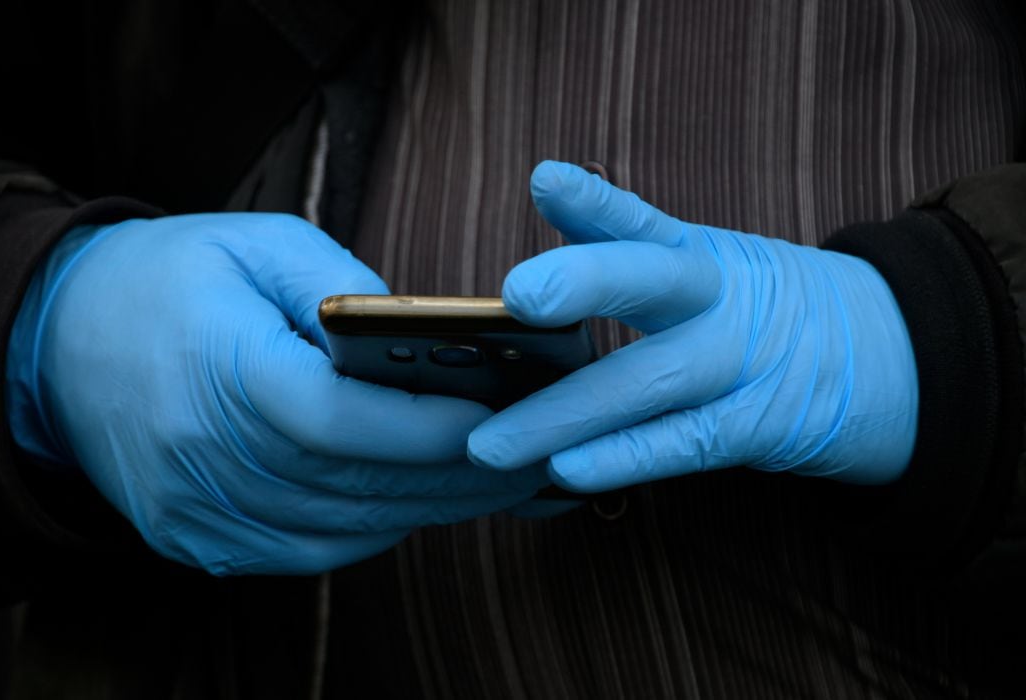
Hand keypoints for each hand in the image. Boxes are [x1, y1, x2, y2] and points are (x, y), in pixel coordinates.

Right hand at [7, 214, 545, 574]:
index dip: (429, 428)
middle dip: (458, 478)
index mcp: (223, 372)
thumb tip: (430, 340)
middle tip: (533, 462)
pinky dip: (375, 528)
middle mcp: (209, 458)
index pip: (343, 421)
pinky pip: (311, 550)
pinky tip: (420, 501)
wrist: (59, 342)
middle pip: (358, 485)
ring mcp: (202, 512)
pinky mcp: (201, 539)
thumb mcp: (260, 245)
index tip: (501, 420)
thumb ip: (347, 289)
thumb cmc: (170, 279)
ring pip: (344, 529)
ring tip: (497, 483)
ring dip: (428, 510)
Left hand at [468, 161, 917, 491]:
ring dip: (563, 415)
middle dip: (585, 280)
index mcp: (699, 255)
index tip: (544, 179)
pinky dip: (622, 457)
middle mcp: (720, 299)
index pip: (640, 221)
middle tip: (518, 293)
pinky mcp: (759, 426)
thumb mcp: (710, 272)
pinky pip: (682, 443)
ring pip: (649, 381)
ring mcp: (742, 363)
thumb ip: (629, 270)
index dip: (592, 202)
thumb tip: (525, 290)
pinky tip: (567, 469)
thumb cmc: (762, 314)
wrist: (890, 355)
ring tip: (490, 445)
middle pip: (653, 280)